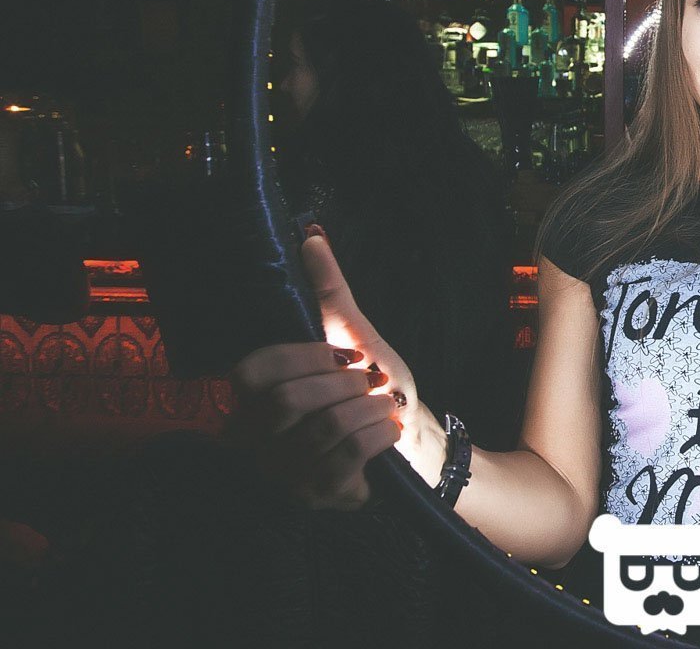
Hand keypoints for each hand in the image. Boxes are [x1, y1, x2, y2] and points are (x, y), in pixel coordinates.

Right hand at [227, 231, 414, 509]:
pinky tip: (388, 430)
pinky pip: (350, 454)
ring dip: (370, 409)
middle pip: (291, 401)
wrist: (414, 443)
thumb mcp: (354, 335)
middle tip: (368, 385)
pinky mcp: (316, 496)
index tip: (341, 356)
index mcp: (256, 397)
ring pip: (327, 427)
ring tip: (380, 408)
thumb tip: (313, 237)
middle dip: (347, 385)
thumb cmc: (377, 390)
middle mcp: (255, 438)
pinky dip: (381, 433)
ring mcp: (283, 472)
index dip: (303, 357)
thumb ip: (328, 290)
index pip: (250, 371)